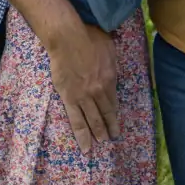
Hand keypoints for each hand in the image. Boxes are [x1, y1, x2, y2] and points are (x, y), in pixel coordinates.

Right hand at [46, 21, 118, 151]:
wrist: (68, 38)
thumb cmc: (89, 37)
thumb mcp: (109, 47)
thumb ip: (113, 61)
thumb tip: (114, 68)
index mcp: (110, 78)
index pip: (113, 100)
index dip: (115, 112)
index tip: (116, 120)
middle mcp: (99, 91)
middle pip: (106, 113)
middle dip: (110, 127)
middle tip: (113, 137)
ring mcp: (84, 97)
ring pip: (93, 120)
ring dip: (99, 133)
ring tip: (102, 143)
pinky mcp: (69, 99)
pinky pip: (76, 121)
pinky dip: (82, 135)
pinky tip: (86, 146)